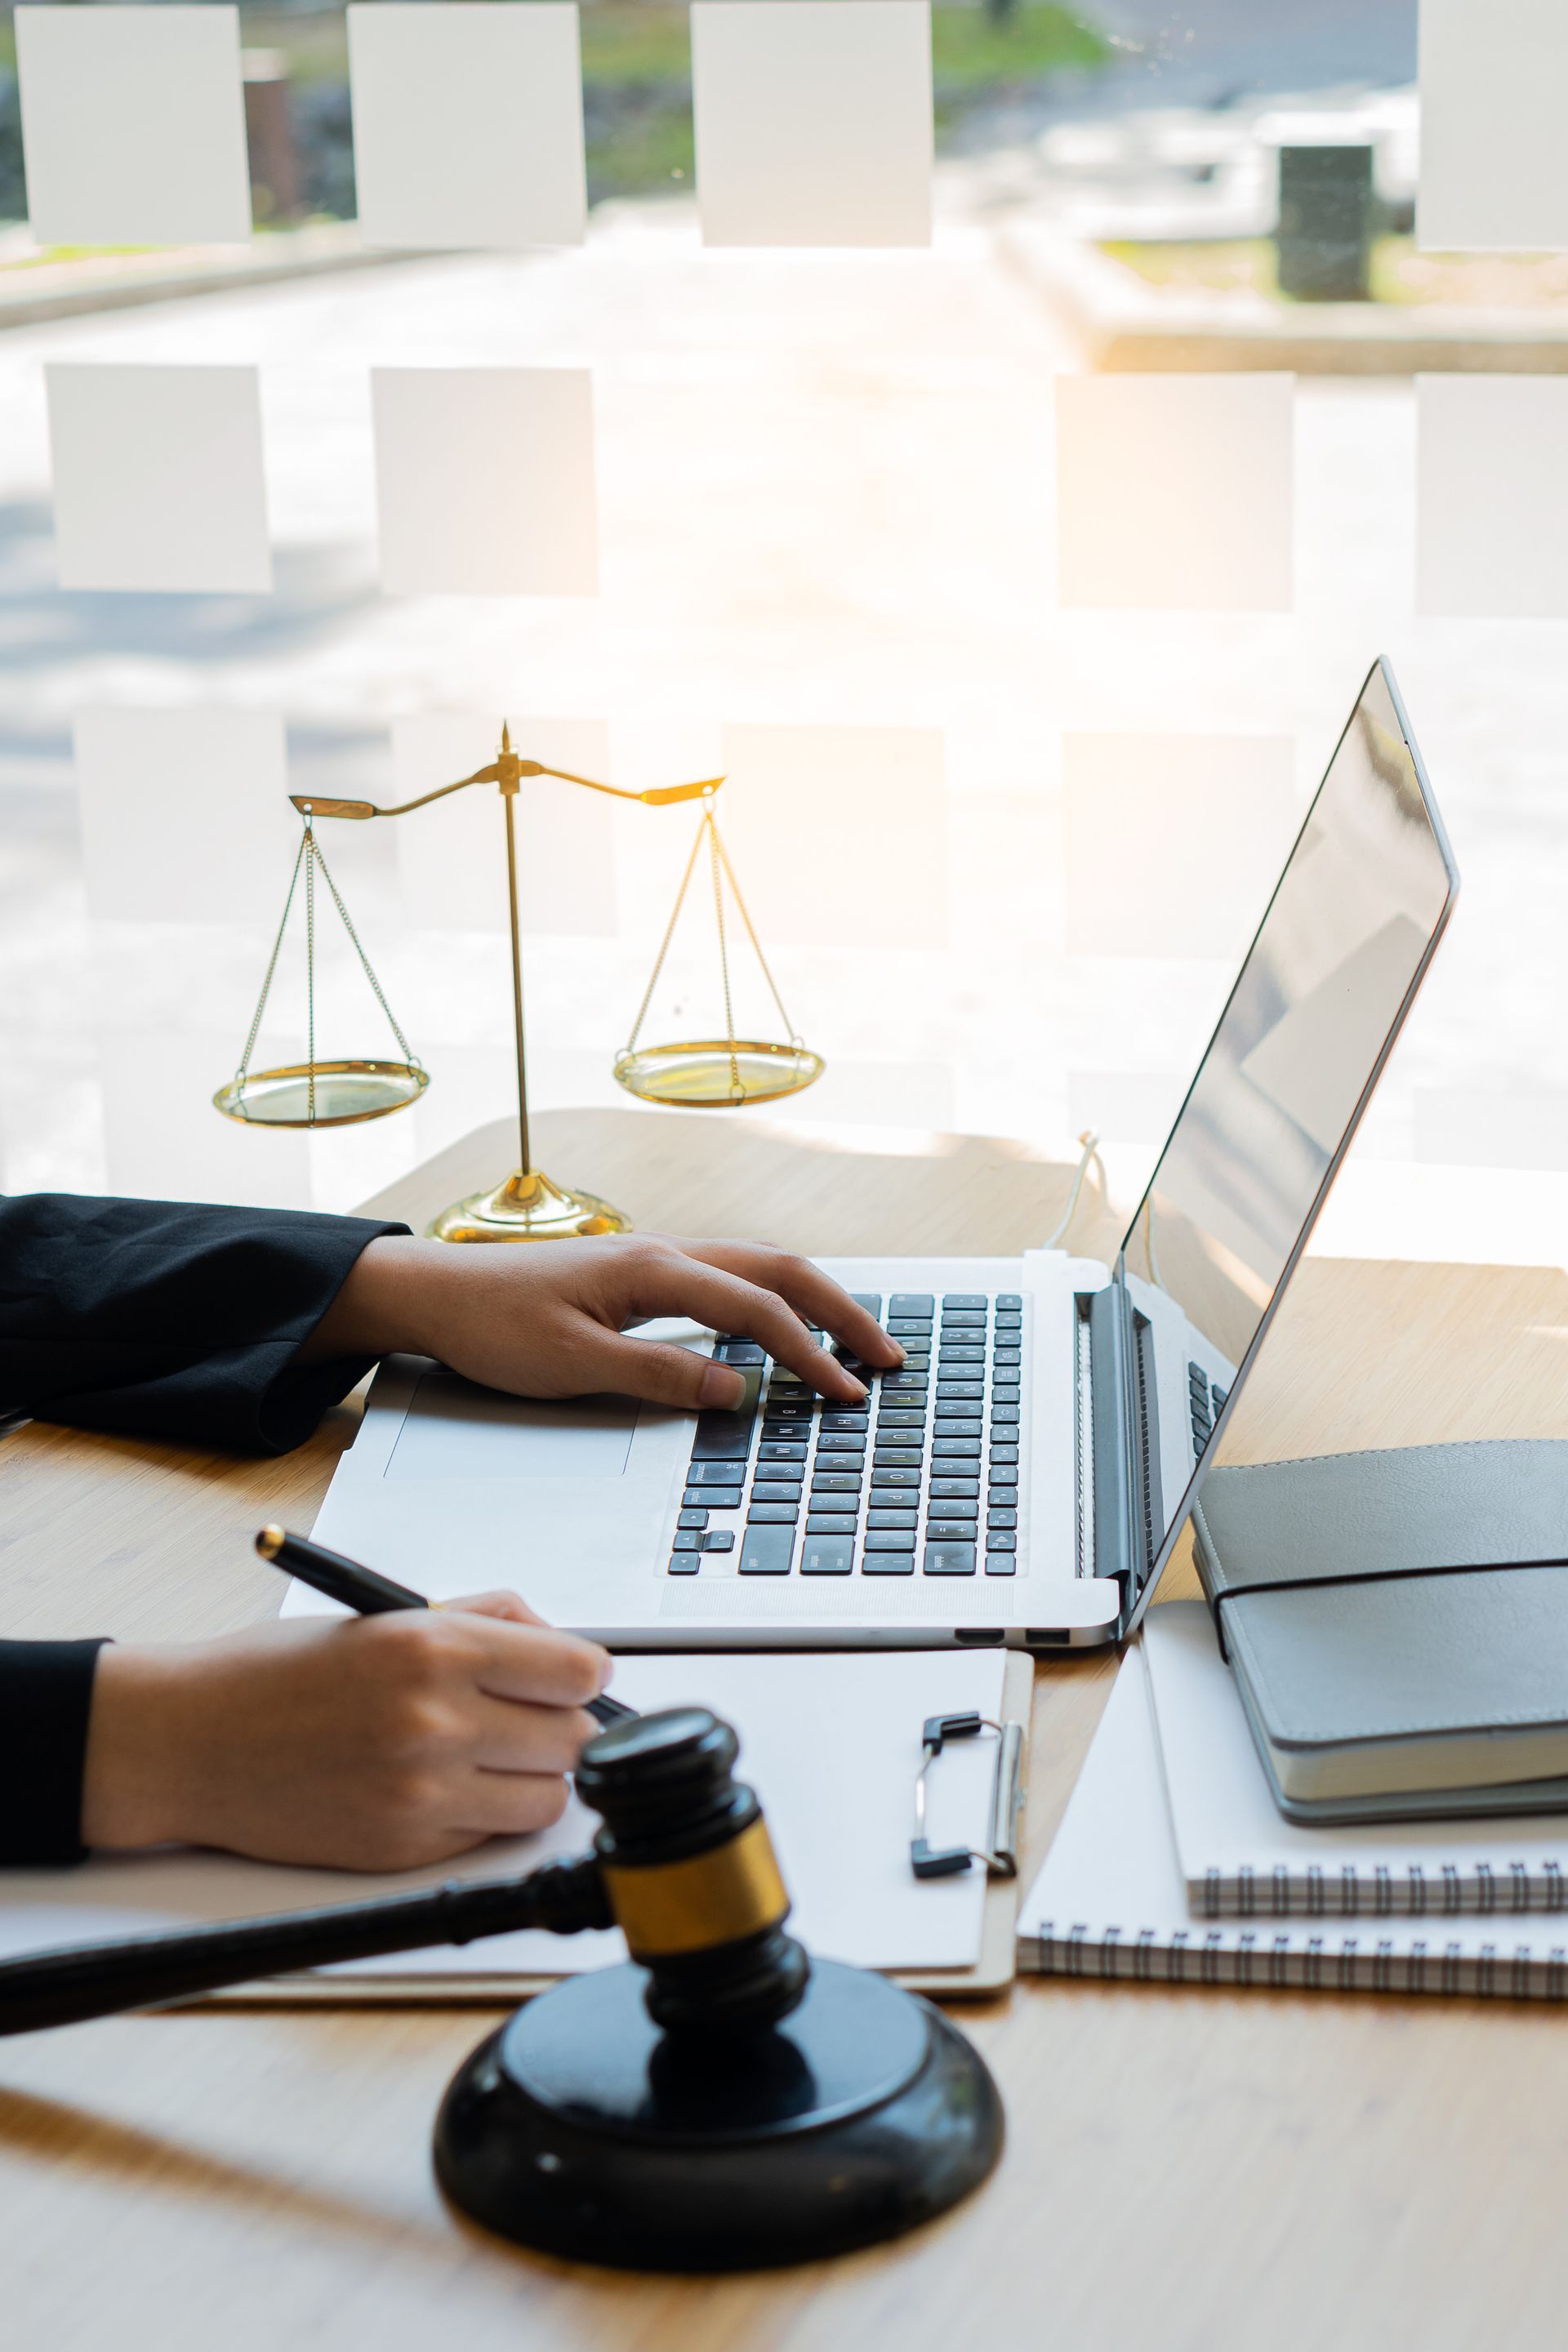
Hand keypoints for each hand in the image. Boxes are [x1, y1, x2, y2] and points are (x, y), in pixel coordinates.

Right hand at [80, 1592, 610, 1871]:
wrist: (192, 1742)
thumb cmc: (279, 1674)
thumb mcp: (387, 1613)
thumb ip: (485, 1621)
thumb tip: (562, 1645)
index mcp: (435, 1647)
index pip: (578, 1671)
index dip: (583, 1674)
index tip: (570, 1677)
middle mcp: (435, 1719)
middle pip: (575, 1739)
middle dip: (562, 1725)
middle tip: (527, 1715)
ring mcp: (422, 1792)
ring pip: (547, 1799)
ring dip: (532, 1777)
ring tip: (487, 1753)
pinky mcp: (405, 1848)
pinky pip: (492, 1835)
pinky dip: (485, 1813)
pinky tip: (442, 1785)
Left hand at [303, 1232, 902, 1411]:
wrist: (436, 1292)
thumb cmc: (493, 1326)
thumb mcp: (572, 1366)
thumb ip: (659, 1377)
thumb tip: (737, 1390)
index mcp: (653, 1271)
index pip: (758, 1311)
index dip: (811, 1354)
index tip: (849, 1393)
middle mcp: (665, 1253)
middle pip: (779, 1270)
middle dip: (841, 1312)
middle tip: (888, 1356)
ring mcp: (657, 1259)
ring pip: (759, 1267)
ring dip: (814, 1301)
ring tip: (854, 1341)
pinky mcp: (645, 1275)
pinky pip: (731, 1278)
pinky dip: (775, 1300)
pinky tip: (783, 1328)